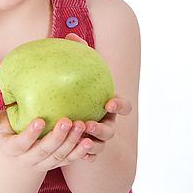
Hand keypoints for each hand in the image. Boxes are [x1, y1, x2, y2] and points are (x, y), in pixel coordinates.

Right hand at [0, 103, 94, 171]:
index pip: (21, 144)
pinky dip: (80, 152)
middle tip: (67, 120)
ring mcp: (45, 163)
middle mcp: (30, 159)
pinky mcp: (58, 163)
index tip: (40, 120)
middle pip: (44, 151)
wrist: (18, 165)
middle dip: (56, 137)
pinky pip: (70, 160)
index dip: (30, 135)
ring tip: (82, 126)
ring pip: (59, 156)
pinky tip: (89, 141)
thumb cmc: (8, 136)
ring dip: (72, 143)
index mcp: (13, 149)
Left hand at [64, 33, 131, 162]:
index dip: (120, 104)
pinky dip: (85, 157)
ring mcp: (98, 139)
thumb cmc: (77, 91)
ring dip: (92, 143)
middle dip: (101, 128)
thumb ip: (77, 56)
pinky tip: (78, 156)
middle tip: (87, 123)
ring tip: (79, 140)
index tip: (109, 101)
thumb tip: (69, 35)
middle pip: (110, 130)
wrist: (70, 117)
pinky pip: (88, 156)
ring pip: (100, 145)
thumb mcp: (78, 76)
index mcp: (108, 105)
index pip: (123, 106)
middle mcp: (107, 123)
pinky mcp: (86, 150)